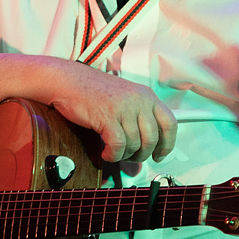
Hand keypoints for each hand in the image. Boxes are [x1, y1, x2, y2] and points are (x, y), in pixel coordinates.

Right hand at [44, 60, 176, 163]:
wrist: (69, 80)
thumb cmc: (94, 91)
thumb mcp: (125, 98)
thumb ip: (140, 116)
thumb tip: (150, 145)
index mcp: (147, 95)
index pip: (170, 123)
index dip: (167, 144)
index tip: (160, 155)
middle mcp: (139, 100)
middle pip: (152, 139)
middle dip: (141, 155)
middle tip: (130, 157)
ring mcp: (124, 107)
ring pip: (134, 144)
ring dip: (124, 155)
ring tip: (113, 151)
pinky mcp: (107, 116)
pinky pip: (118, 145)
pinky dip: (112, 154)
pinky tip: (106, 152)